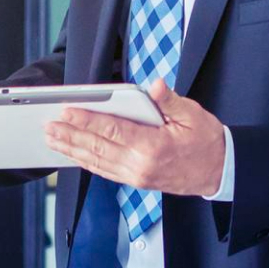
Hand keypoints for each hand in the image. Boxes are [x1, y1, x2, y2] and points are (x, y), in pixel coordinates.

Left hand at [43, 80, 226, 196]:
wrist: (219, 172)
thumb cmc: (206, 140)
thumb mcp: (193, 114)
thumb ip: (169, 100)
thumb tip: (156, 86)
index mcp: (153, 146)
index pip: (112, 130)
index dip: (87, 120)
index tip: (67, 111)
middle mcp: (140, 165)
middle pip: (97, 147)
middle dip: (70, 136)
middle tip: (49, 126)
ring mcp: (136, 176)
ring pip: (97, 162)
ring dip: (72, 150)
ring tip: (53, 140)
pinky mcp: (136, 181)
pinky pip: (105, 171)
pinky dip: (86, 162)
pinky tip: (73, 154)